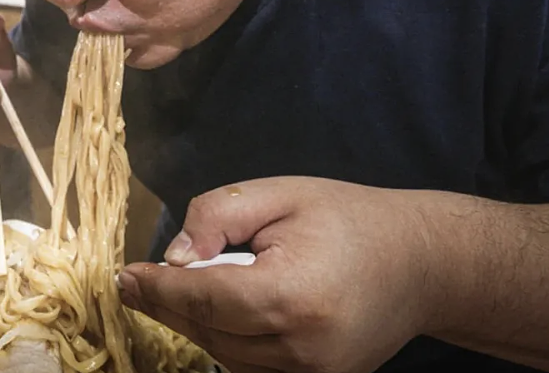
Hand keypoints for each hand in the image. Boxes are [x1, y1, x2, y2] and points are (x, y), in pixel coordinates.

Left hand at [117, 177, 439, 372]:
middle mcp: (303, 347)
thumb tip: (175, 258)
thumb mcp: (280, 194)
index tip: (125, 276)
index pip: (202, 299)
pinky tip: (221, 311)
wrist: (422, 262)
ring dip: (196, 325)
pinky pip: (252, 368)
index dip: (157, 289)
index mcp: (292, 296)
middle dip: (167, 306)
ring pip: (225, 356)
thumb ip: (218, 217)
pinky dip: (227, 342)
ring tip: (179, 290)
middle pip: (208, 332)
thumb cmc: (351, 219)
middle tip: (136, 282)